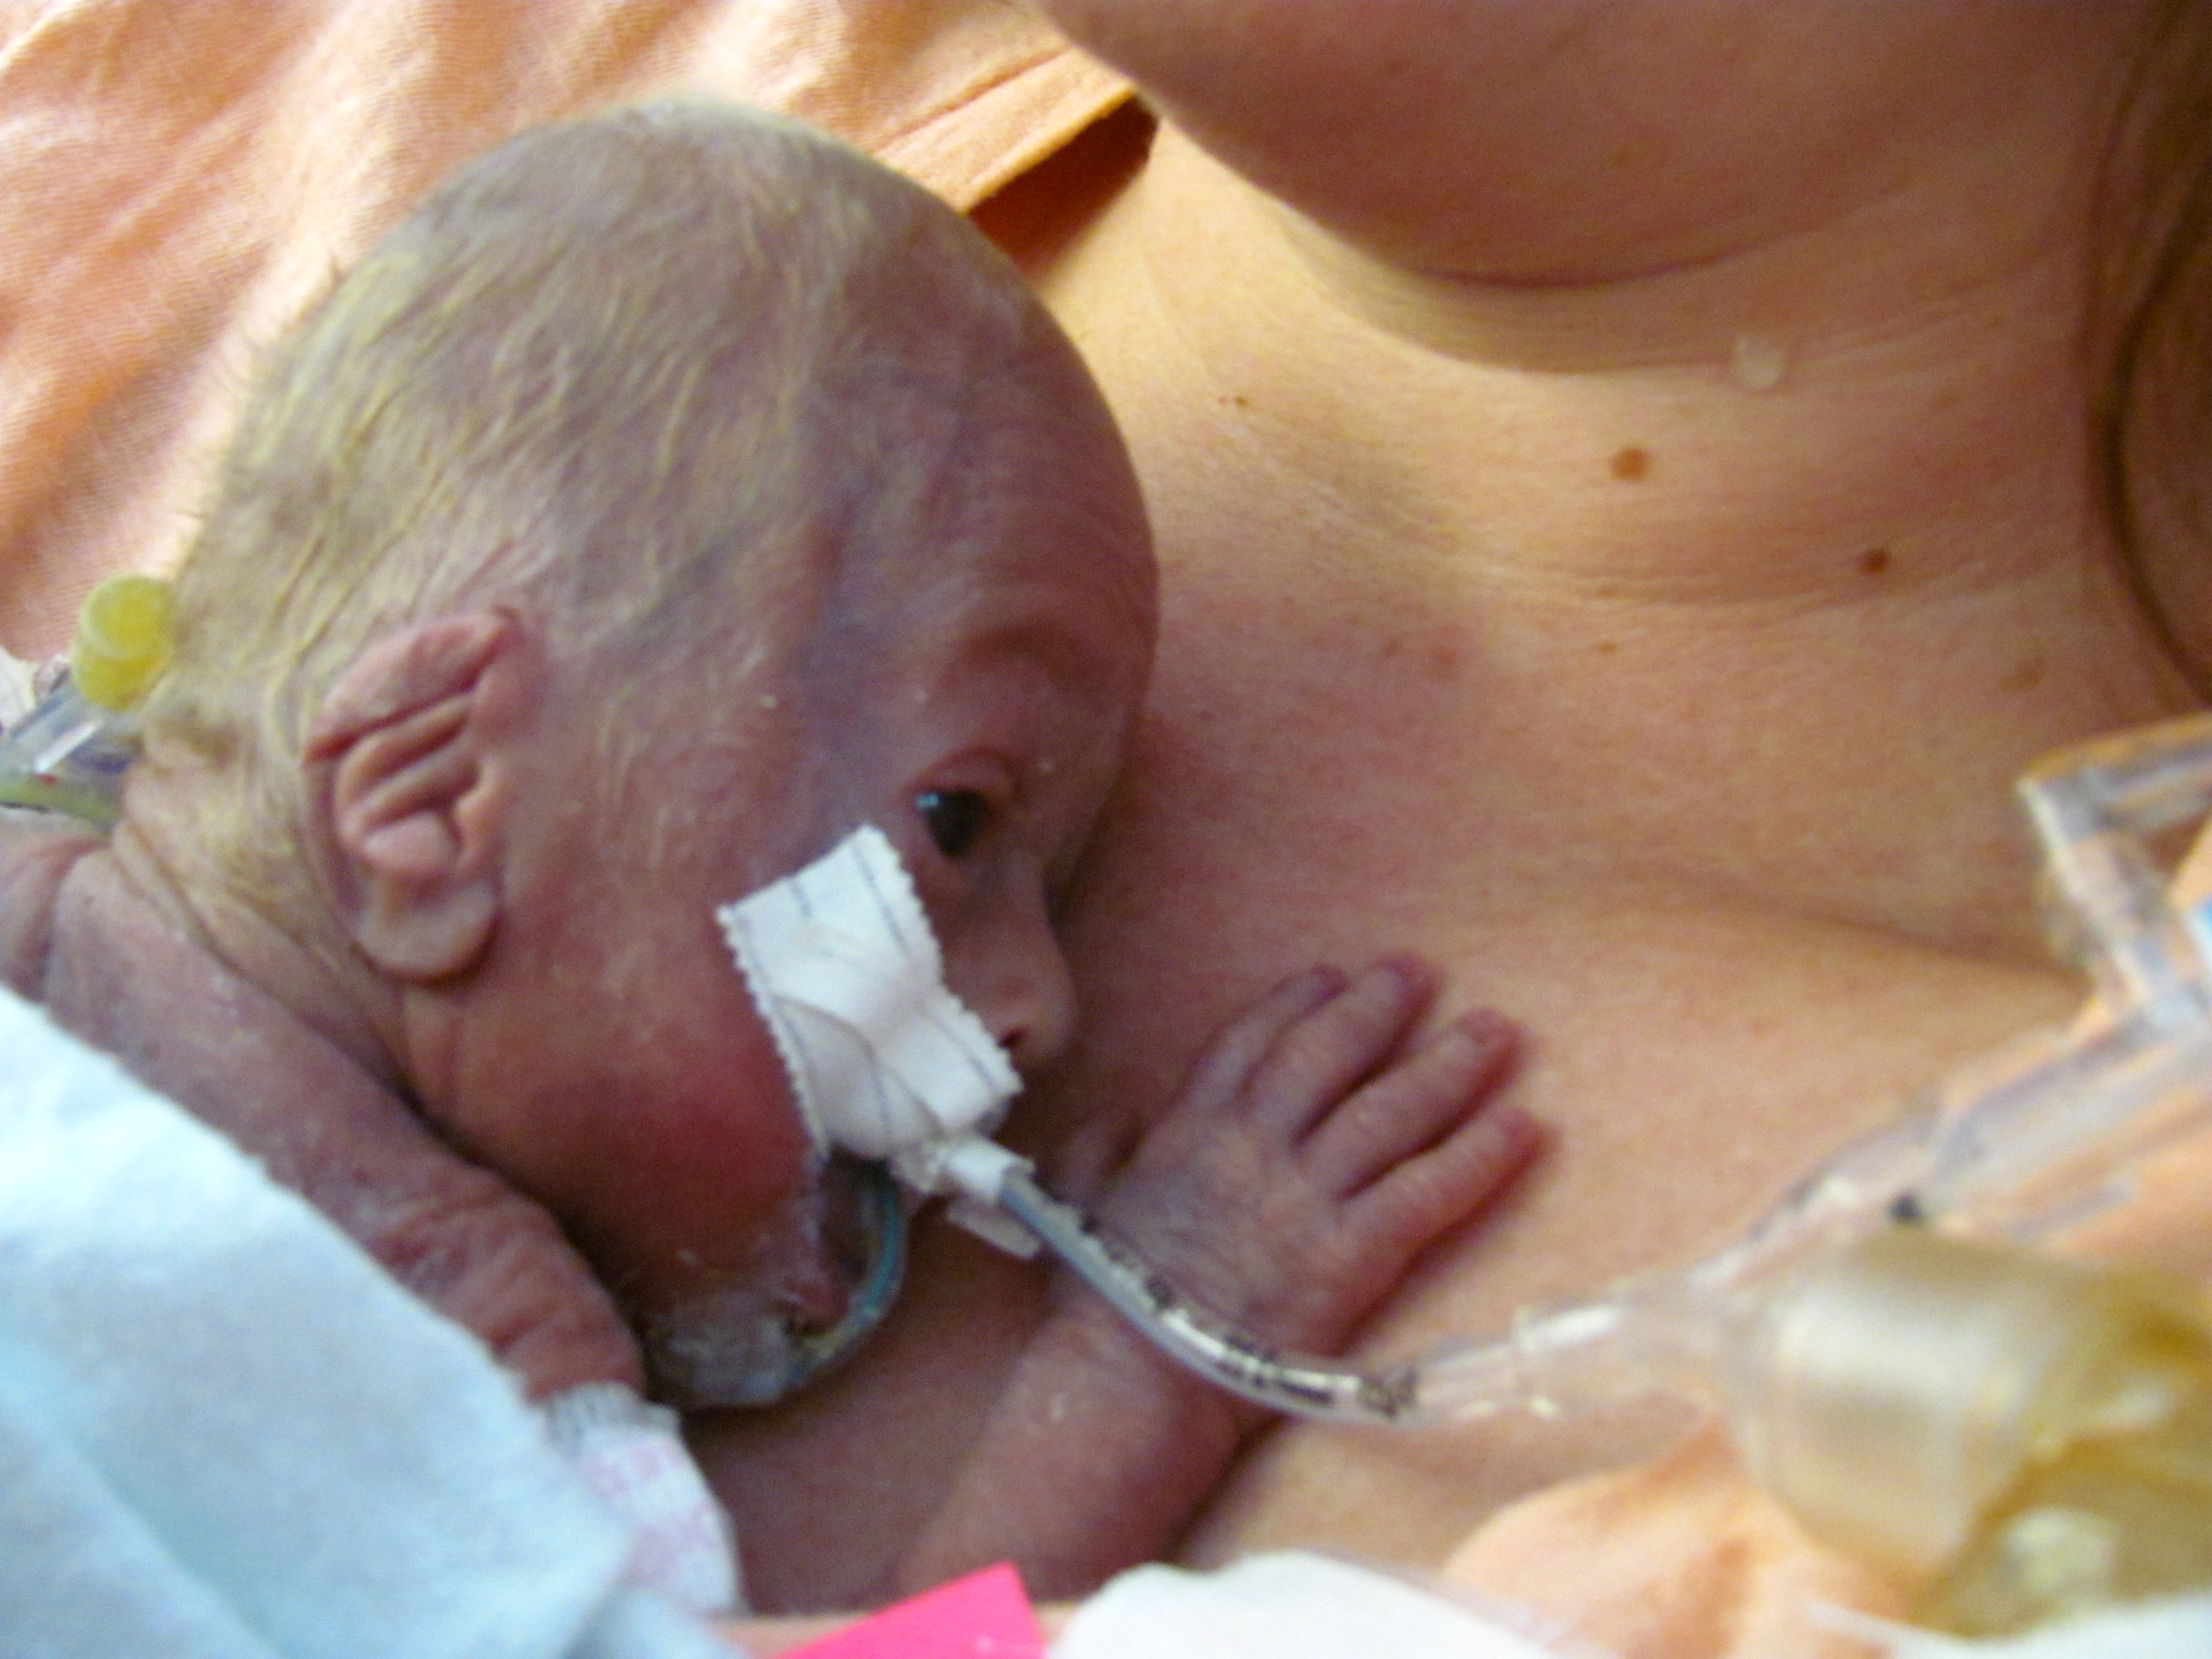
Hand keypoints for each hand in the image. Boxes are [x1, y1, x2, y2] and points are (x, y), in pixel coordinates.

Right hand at [1080, 954, 1536, 1365]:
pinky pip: (1427, 1191)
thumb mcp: (1075, 1204)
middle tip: (1421, 972)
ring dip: (1448, 1065)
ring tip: (1495, 1030)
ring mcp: (1304, 1198)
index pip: (1251, 1045)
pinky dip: (1480, 1155)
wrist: (1132, 1377)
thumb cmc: (1101, 1304)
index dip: (1296, 1003)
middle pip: (1328, 1057)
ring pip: (1389, 1112)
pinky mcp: (1348, 1255)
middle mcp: (1253, 1148)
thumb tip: (1122, 1117)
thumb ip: (1099, 1148)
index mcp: (1187, 1132)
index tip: (1331, 974)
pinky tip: (1524, 1126)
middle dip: (1377, 1008)